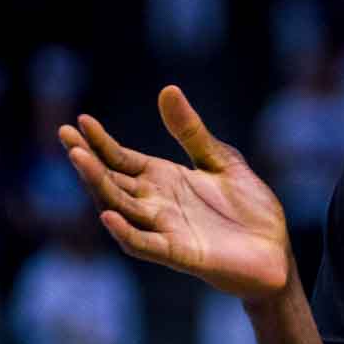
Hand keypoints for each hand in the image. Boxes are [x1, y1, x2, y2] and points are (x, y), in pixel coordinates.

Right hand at [58, 85, 292, 301]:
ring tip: (79, 160)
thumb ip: (191, 132)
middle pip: (112, 182)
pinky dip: (126, 232)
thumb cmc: (250, 209)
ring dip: (99, 187)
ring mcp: (165, 230)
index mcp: (164, 180)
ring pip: (120, 209)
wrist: (277, 251)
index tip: (79, 122)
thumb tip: (167, 90)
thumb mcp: (221, 160)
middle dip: (88, 161)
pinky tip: (109, 215)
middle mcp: (157, 205)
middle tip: (66, 137)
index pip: (121, 160)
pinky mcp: (180, 254)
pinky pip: (145, 245)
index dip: (100, 143)